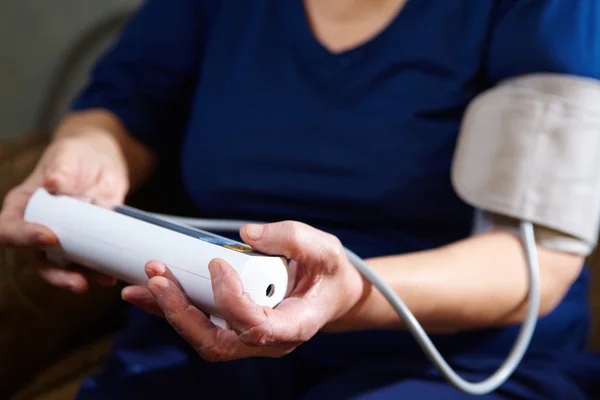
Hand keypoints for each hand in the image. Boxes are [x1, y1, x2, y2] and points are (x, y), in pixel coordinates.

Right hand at [0, 133, 128, 292]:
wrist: (102, 161)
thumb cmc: (76, 155)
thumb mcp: (67, 155)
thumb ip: (61, 169)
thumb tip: (53, 183)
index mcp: (23, 207)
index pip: (10, 229)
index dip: (24, 237)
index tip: (49, 237)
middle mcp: (39, 228)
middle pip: (38, 260)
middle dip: (57, 275)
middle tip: (78, 282)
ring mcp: (65, 239)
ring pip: (66, 268)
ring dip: (83, 278)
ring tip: (103, 281)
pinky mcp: (88, 243)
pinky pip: (91, 262)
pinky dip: (101, 270)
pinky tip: (114, 275)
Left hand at [122, 221, 366, 360]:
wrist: (330, 293)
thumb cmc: (330, 274)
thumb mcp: (325, 249)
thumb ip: (292, 237)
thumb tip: (247, 234)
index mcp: (295, 326)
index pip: (257, 327)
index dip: (231, 301)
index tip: (217, 263)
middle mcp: (267, 341)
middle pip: (217, 343)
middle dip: (182, 312)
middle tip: (158, 278)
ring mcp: (248, 338)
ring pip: (202, 338)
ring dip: (170, 311)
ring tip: (144, 283)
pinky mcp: (233, 327)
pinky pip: (200, 325)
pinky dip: (173, 308)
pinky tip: (151, 289)